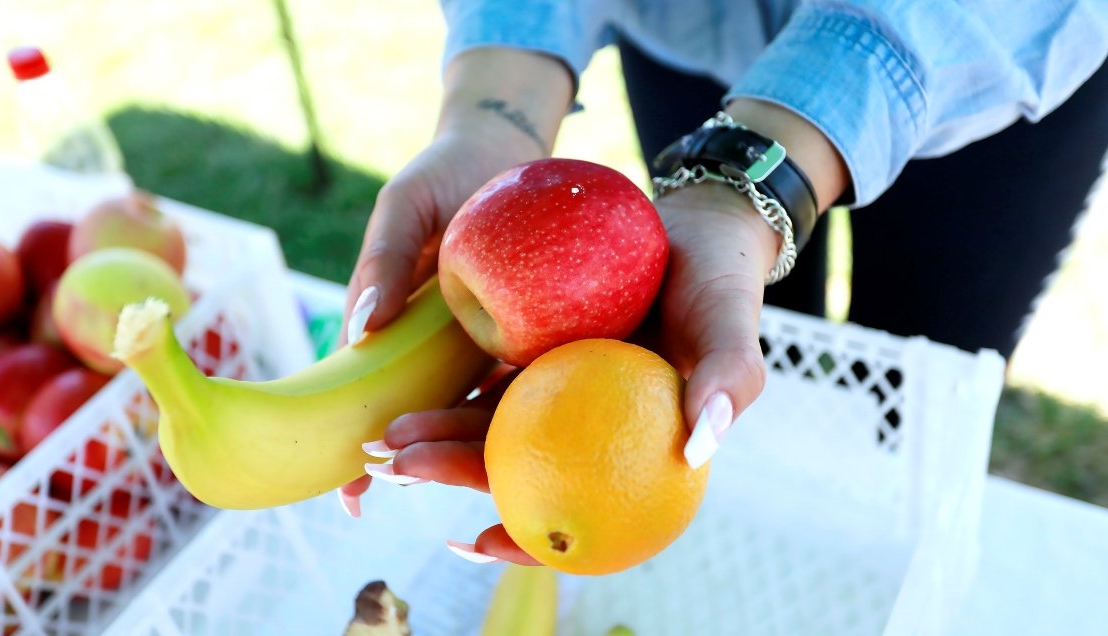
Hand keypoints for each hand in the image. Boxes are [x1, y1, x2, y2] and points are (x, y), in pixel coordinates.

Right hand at [338, 47, 572, 516]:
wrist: (505, 152)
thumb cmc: (443, 175)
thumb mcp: (405, 209)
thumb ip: (382, 262)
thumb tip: (358, 330)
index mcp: (393, 327)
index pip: (365, 393)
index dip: (352, 446)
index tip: (349, 498)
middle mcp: (434, 345)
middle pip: (422, 412)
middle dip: (415, 455)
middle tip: (410, 487)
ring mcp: (480, 341)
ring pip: (474, 404)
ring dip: (467, 444)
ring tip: (473, 490)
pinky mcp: (526, 328)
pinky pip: (524, 371)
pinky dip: (527, 403)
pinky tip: (545, 442)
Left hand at [349, 183, 781, 563]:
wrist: (696, 227)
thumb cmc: (722, 287)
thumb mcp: (734, 331)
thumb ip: (726, 385)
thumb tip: (697, 451)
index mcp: (623, 444)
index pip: (574, 508)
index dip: (525, 537)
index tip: (474, 542)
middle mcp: (581, 423)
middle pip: (509, 461)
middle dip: (447, 471)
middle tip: (393, 466)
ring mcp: (553, 384)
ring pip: (484, 417)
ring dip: (431, 429)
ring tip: (382, 431)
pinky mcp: (531, 343)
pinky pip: (483, 367)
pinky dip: (446, 379)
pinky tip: (401, 381)